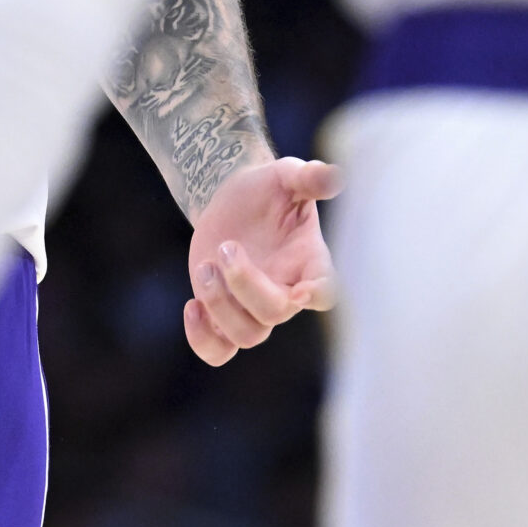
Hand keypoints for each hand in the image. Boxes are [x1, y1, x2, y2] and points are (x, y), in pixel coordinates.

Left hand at [183, 155, 340, 365]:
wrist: (233, 197)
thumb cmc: (268, 188)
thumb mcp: (286, 175)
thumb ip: (309, 177)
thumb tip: (335, 175)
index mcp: (309, 263)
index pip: (325, 292)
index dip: (315, 296)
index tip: (300, 289)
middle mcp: (286, 292)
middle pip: (274, 314)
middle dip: (244, 284)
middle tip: (225, 247)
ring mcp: (254, 308)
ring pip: (247, 336)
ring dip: (220, 305)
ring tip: (204, 267)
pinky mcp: (223, 314)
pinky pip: (218, 351)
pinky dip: (202, 340)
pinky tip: (191, 306)